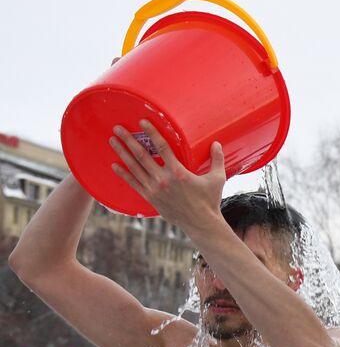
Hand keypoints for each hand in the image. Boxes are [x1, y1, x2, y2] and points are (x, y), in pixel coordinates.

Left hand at [109, 122, 224, 231]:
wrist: (201, 224)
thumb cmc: (210, 201)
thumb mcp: (218, 178)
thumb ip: (217, 159)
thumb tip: (217, 143)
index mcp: (178, 172)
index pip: (161, 147)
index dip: (151, 133)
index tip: (142, 122)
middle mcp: (163, 179)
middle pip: (141, 155)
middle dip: (128, 140)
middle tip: (118, 128)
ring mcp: (155, 189)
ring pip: (134, 167)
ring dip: (122, 152)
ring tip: (113, 141)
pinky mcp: (151, 198)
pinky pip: (133, 183)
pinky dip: (123, 174)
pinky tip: (114, 165)